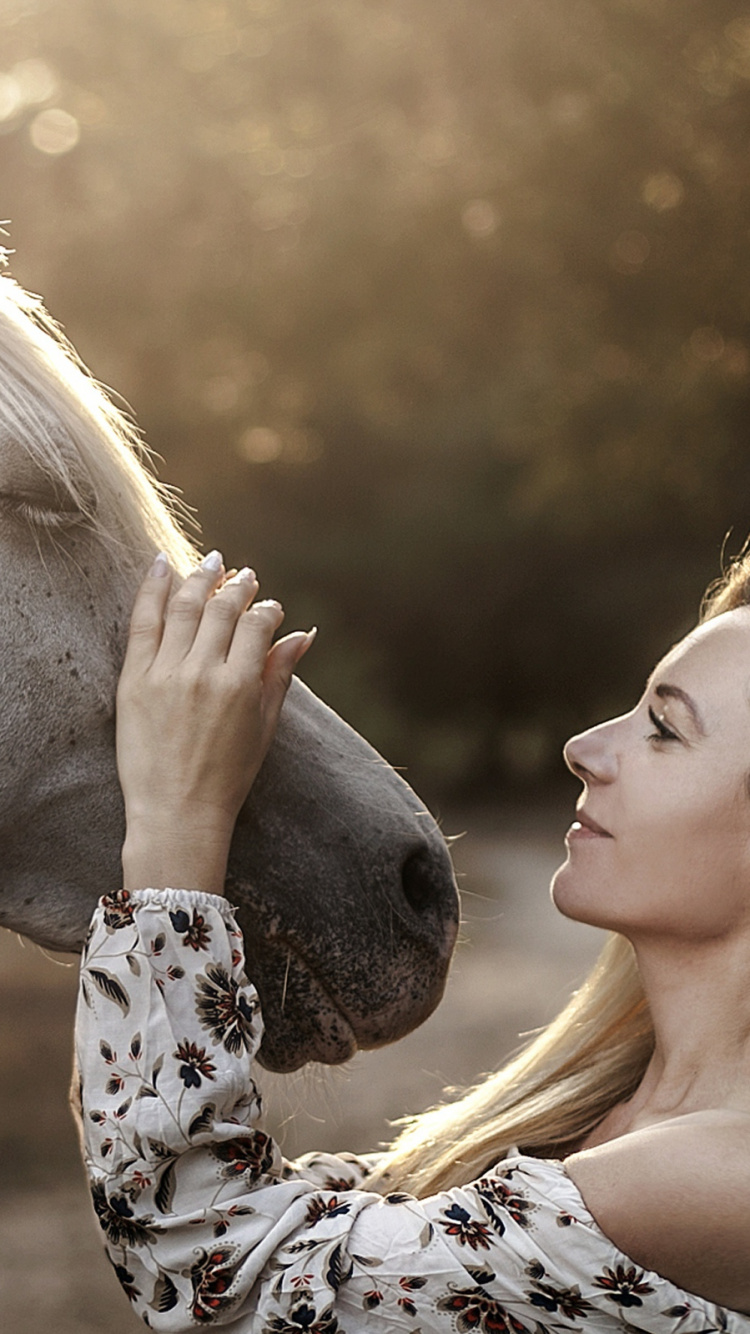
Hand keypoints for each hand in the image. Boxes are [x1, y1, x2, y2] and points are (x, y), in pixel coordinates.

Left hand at [116, 551, 314, 893]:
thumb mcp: (264, 728)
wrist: (176, 813)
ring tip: (211, 562)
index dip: (266, 609)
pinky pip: (144, 621)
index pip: (257, 625)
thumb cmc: (226, 778)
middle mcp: (204, 672)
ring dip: (200, 577)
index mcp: (240, 685)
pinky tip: (161, 564)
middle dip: (237, 585)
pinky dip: (153, 588)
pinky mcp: (134, 679)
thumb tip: (303, 635)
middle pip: (222, 609)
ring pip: (184, 606)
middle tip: (243, 574)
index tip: (269, 607)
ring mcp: (165, 673)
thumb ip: (279, 676)